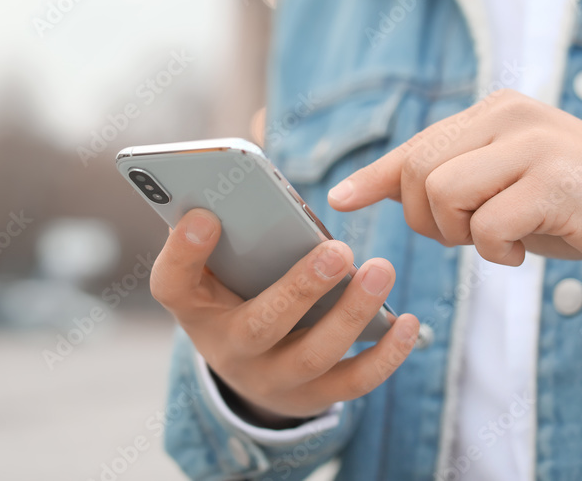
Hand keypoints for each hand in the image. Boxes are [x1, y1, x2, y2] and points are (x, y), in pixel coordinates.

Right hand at [150, 209, 419, 421]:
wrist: (252, 369)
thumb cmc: (239, 294)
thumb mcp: (220, 268)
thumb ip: (230, 230)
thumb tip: (242, 185)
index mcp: (196, 308)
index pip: (171, 285)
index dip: (183, 252)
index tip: (206, 215)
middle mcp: (228, 350)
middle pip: (259, 325)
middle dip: (300, 287)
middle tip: (338, 249)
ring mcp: (272, 380)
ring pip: (313, 355)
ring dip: (351, 313)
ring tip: (381, 269)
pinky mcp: (314, 397)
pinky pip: (353, 382)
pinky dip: (386, 354)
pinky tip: (410, 321)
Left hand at [328, 89, 581, 276]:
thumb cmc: (571, 204)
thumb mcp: (502, 185)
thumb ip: (444, 180)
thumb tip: (359, 188)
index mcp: (495, 111)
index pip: (417, 145)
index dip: (376, 177)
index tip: (341, 198)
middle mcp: (511, 115)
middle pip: (420, 170)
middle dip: (429, 220)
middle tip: (467, 237)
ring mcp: (534, 144)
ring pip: (444, 194)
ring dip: (461, 236)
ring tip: (499, 241)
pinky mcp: (555, 181)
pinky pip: (487, 226)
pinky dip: (495, 252)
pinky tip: (522, 251)